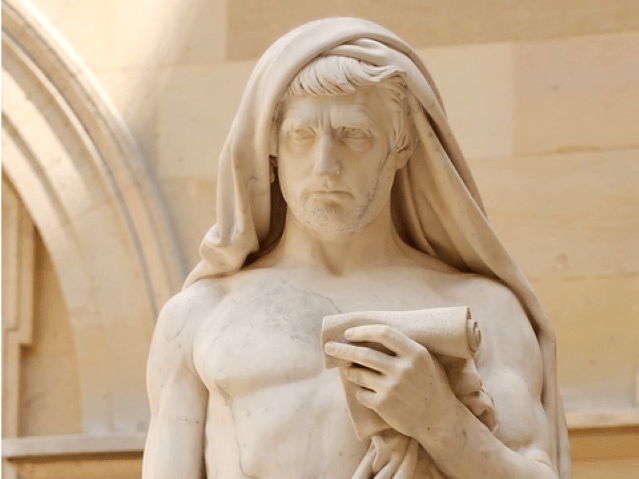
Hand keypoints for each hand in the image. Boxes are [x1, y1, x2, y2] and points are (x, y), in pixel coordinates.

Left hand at [324, 324, 460, 440]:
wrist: (438, 418)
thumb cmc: (431, 384)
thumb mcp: (425, 360)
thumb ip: (403, 347)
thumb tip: (370, 334)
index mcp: (416, 353)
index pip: (383, 333)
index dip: (363, 331)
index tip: (349, 333)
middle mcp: (404, 369)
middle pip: (363, 353)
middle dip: (342, 349)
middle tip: (329, 347)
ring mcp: (393, 388)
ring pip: (358, 374)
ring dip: (350, 371)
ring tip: (349, 370)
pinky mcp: (384, 405)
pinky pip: (361, 393)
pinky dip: (360, 391)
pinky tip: (365, 391)